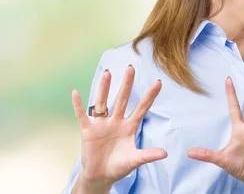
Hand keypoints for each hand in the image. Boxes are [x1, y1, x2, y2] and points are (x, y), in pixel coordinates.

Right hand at [70, 65, 166, 190]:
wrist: (100, 176)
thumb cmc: (119, 166)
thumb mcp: (135, 160)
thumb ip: (148, 155)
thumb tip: (165, 153)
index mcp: (130, 126)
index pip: (142, 108)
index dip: (150, 96)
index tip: (158, 82)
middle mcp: (116, 121)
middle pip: (123, 99)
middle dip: (127, 84)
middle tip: (130, 68)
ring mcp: (102, 124)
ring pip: (103, 103)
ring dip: (104, 88)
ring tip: (107, 73)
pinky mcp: (88, 131)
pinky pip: (82, 115)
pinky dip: (78, 105)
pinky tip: (75, 93)